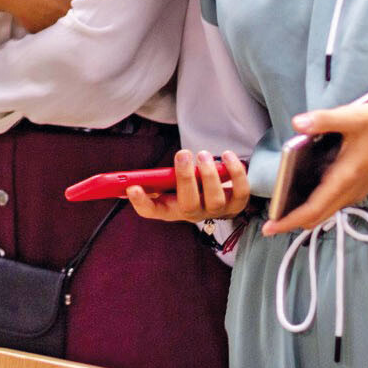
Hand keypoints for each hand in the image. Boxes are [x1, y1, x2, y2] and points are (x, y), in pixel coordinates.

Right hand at [126, 150, 248, 222]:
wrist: (216, 193)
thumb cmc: (187, 185)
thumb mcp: (167, 183)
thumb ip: (152, 181)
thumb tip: (127, 180)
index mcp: (170, 208)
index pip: (152, 211)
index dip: (141, 202)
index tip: (132, 187)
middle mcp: (193, 214)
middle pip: (188, 205)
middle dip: (185, 178)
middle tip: (183, 154)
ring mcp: (216, 211)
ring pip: (215, 200)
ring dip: (210, 175)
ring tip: (203, 155)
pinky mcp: (236, 204)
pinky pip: (240, 192)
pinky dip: (236, 173)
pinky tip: (227, 156)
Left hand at [263, 101, 367, 235]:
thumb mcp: (354, 116)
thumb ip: (323, 120)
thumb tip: (297, 124)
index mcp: (346, 177)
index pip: (313, 208)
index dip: (289, 220)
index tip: (269, 228)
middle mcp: (351, 189)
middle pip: (318, 215)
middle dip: (292, 220)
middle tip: (269, 220)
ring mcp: (357, 189)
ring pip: (326, 209)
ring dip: (305, 212)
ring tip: (281, 206)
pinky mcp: (360, 184)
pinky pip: (334, 201)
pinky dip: (316, 203)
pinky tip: (302, 189)